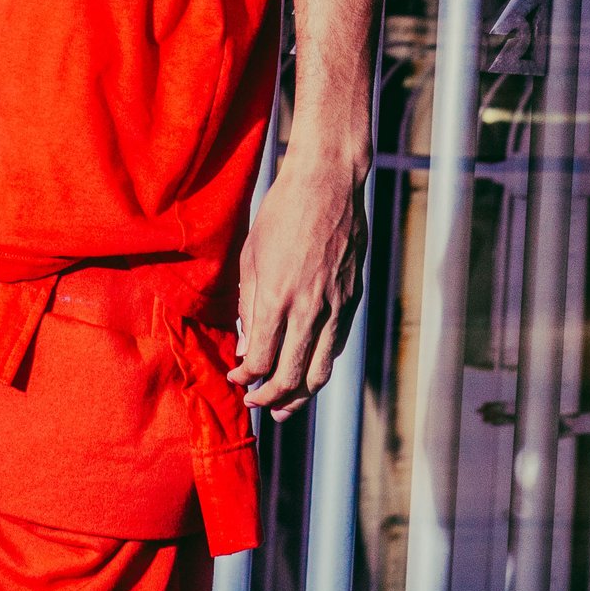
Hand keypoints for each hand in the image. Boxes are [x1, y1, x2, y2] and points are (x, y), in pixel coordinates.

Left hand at [231, 144, 365, 418]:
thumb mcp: (251, 255)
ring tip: (284, 408)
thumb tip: (247, 346)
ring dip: (300, 396)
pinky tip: (306, 369)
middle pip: (290, 377)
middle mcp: (309, 309)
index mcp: (277, 297)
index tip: (236, 377)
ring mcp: (336, 306)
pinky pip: (336, 345)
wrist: (328, 183)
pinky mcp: (353, 299)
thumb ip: (249, 305)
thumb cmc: (281, 213)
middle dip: (270, 399)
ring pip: (321, 371)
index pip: (261, 360)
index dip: (245, 378)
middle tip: (256, 404)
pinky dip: (320, 365)